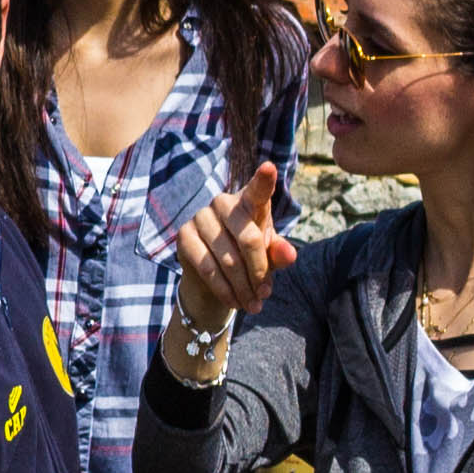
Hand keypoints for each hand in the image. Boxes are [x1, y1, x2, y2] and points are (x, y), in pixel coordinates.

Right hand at [166, 161, 290, 341]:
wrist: (216, 276)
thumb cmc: (249, 257)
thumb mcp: (269, 256)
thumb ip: (279, 253)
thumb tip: (289, 255)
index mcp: (250, 201)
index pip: (259, 190)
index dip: (264, 180)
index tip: (269, 168)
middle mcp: (223, 202)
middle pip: (249, 238)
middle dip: (259, 272)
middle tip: (265, 295)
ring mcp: (201, 217)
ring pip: (228, 259)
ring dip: (243, 287)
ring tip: (253, 304)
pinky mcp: (184, 235)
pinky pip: (207, 268)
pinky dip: (224, 290)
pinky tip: (234, 302)